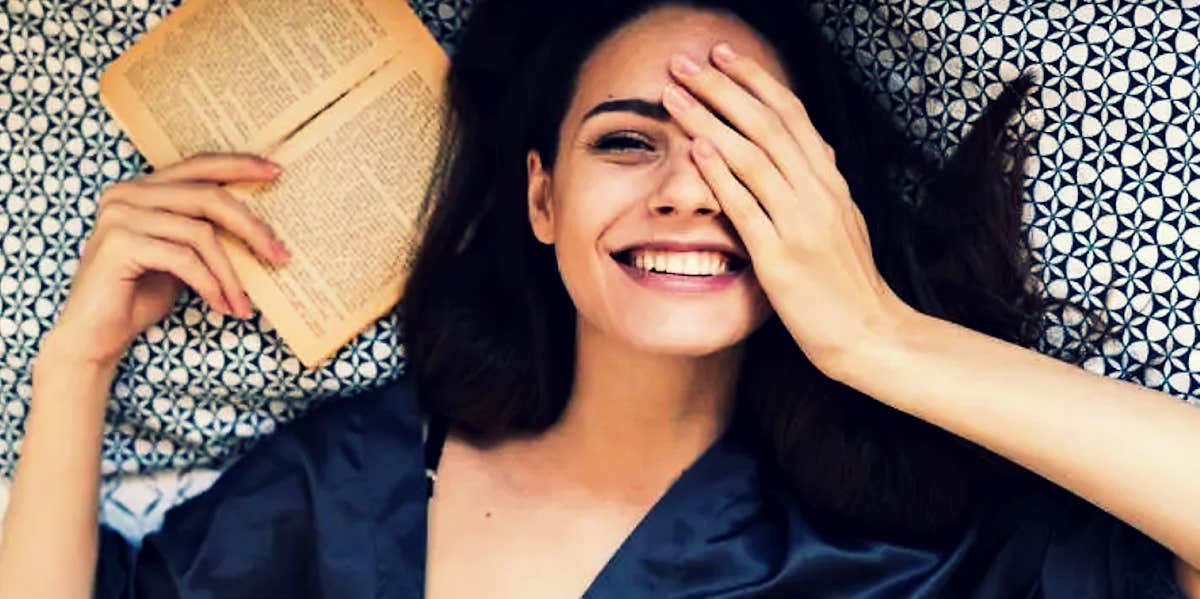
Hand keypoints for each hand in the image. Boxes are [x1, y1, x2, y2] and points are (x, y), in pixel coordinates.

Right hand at [44, 153, 290, 368]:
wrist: (96, 335)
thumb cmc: (140, 296)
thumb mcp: (182, 256)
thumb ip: (205, 233)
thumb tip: (261, 227)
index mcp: (142, 189)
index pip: (198, 166)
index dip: (239, 166)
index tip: (276, 172)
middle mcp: (127, 194)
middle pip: (208, 197)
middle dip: (252, 228)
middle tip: (280, 255)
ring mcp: (120, 215)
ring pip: (201, 233)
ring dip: (231, 273)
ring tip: (244, 303)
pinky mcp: (119, 243)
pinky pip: (184, 259)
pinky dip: (210, 284)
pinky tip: (222, 306)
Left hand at [661, 43, 915, 376]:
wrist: (870, 334)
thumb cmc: (849, 283)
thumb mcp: (844, 222)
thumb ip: (824, 186)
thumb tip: (817, 149)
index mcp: (831, 183)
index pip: (791, 115)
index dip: (754, 80)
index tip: (722, 54)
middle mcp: (819, 194)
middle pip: (767, 124)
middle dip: (722, 87)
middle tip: (684, 61)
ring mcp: (801, 225)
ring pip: (752, 158)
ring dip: (709, 121)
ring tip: (674, 96)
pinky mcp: (781, 259)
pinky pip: (747, 209)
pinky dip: (721, 176)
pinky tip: (697, 151)